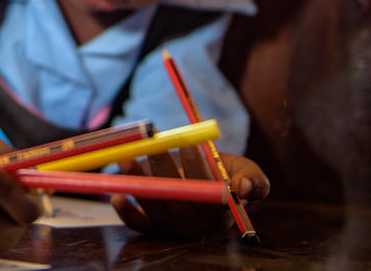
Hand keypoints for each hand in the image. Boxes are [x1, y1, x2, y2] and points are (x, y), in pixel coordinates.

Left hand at [110, 147, 269, 235]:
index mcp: (219, 210)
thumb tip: (245, 187)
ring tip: (126, 158)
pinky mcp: (153, 227)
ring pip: (154, 205)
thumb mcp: (245, 172)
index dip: (198, 168)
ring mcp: (172, 225)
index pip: (208, 191)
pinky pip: (138, 224)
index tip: (190, 144)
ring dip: (138, 181)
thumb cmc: (226, 175)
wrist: (205, 185)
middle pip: (177, 197)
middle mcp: (194, 222)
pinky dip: (126, 212)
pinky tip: (117, 195)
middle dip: (163, 169)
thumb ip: (253, 179)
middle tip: (153, 144)